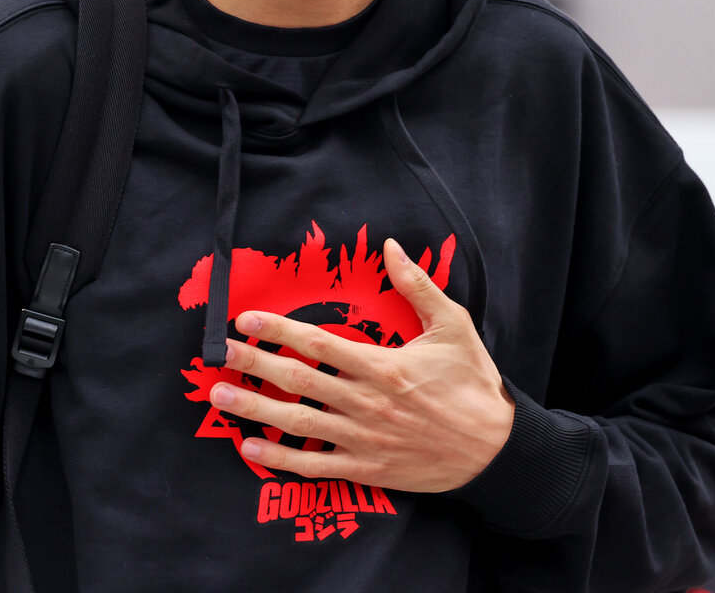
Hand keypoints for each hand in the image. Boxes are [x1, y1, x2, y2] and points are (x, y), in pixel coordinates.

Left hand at [208, 238, 514, 493]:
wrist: (495, 450)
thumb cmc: (474, 383)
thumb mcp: (453, 326)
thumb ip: (418, 286)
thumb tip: (391, 245)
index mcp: (383, 366)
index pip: (318, 343)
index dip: (278, 329)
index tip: (246, 319)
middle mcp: (366, 402)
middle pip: (298, 380)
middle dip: (254, 364)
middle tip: (219, 353)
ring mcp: (363, 439)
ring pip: (297, 423)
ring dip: (255, 409)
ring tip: (219, 396)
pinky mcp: (366, 469)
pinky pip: (315, 465)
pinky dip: (280, 459)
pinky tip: (251, 448)